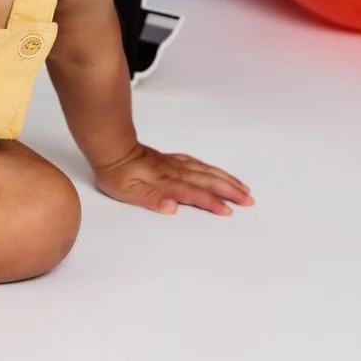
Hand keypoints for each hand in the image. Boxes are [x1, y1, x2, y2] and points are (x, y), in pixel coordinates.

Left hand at [92, 143, 252, 215]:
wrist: (111, 148)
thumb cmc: (116, 174)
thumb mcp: (127, 192)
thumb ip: (151, 200)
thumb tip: (172, 208)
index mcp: (166, 182)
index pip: (194, 194)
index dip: (212, 203)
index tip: (229, 212)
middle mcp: (175, 171)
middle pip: (207, 181)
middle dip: (230, 191)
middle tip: (249, 201)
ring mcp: (176, 164)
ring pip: (207, 171)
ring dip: (227, 180)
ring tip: (244, 188)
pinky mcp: (173, 160)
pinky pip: (199, 164)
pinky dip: (213, 170)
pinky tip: (219, 174)